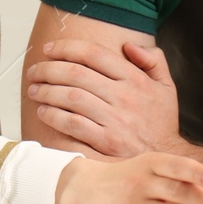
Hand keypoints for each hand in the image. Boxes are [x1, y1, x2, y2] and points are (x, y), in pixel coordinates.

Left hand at [27, 40, 179, 158]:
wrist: (168, 157)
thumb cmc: (161, 121)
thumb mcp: (166, 86)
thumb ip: (153, 60)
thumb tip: (129, 46)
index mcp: (135, 78)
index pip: (94, 53)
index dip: (66, 48)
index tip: (49, 50)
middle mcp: (124, 96)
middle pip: (76, 73)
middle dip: (49, 68)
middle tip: (35, 71)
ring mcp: (115, 120)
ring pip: (71, 97)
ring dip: (47, 91)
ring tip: (34, 90)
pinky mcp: (106, 142)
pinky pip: (72, 124)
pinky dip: (54, 116)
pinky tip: (44, 111)